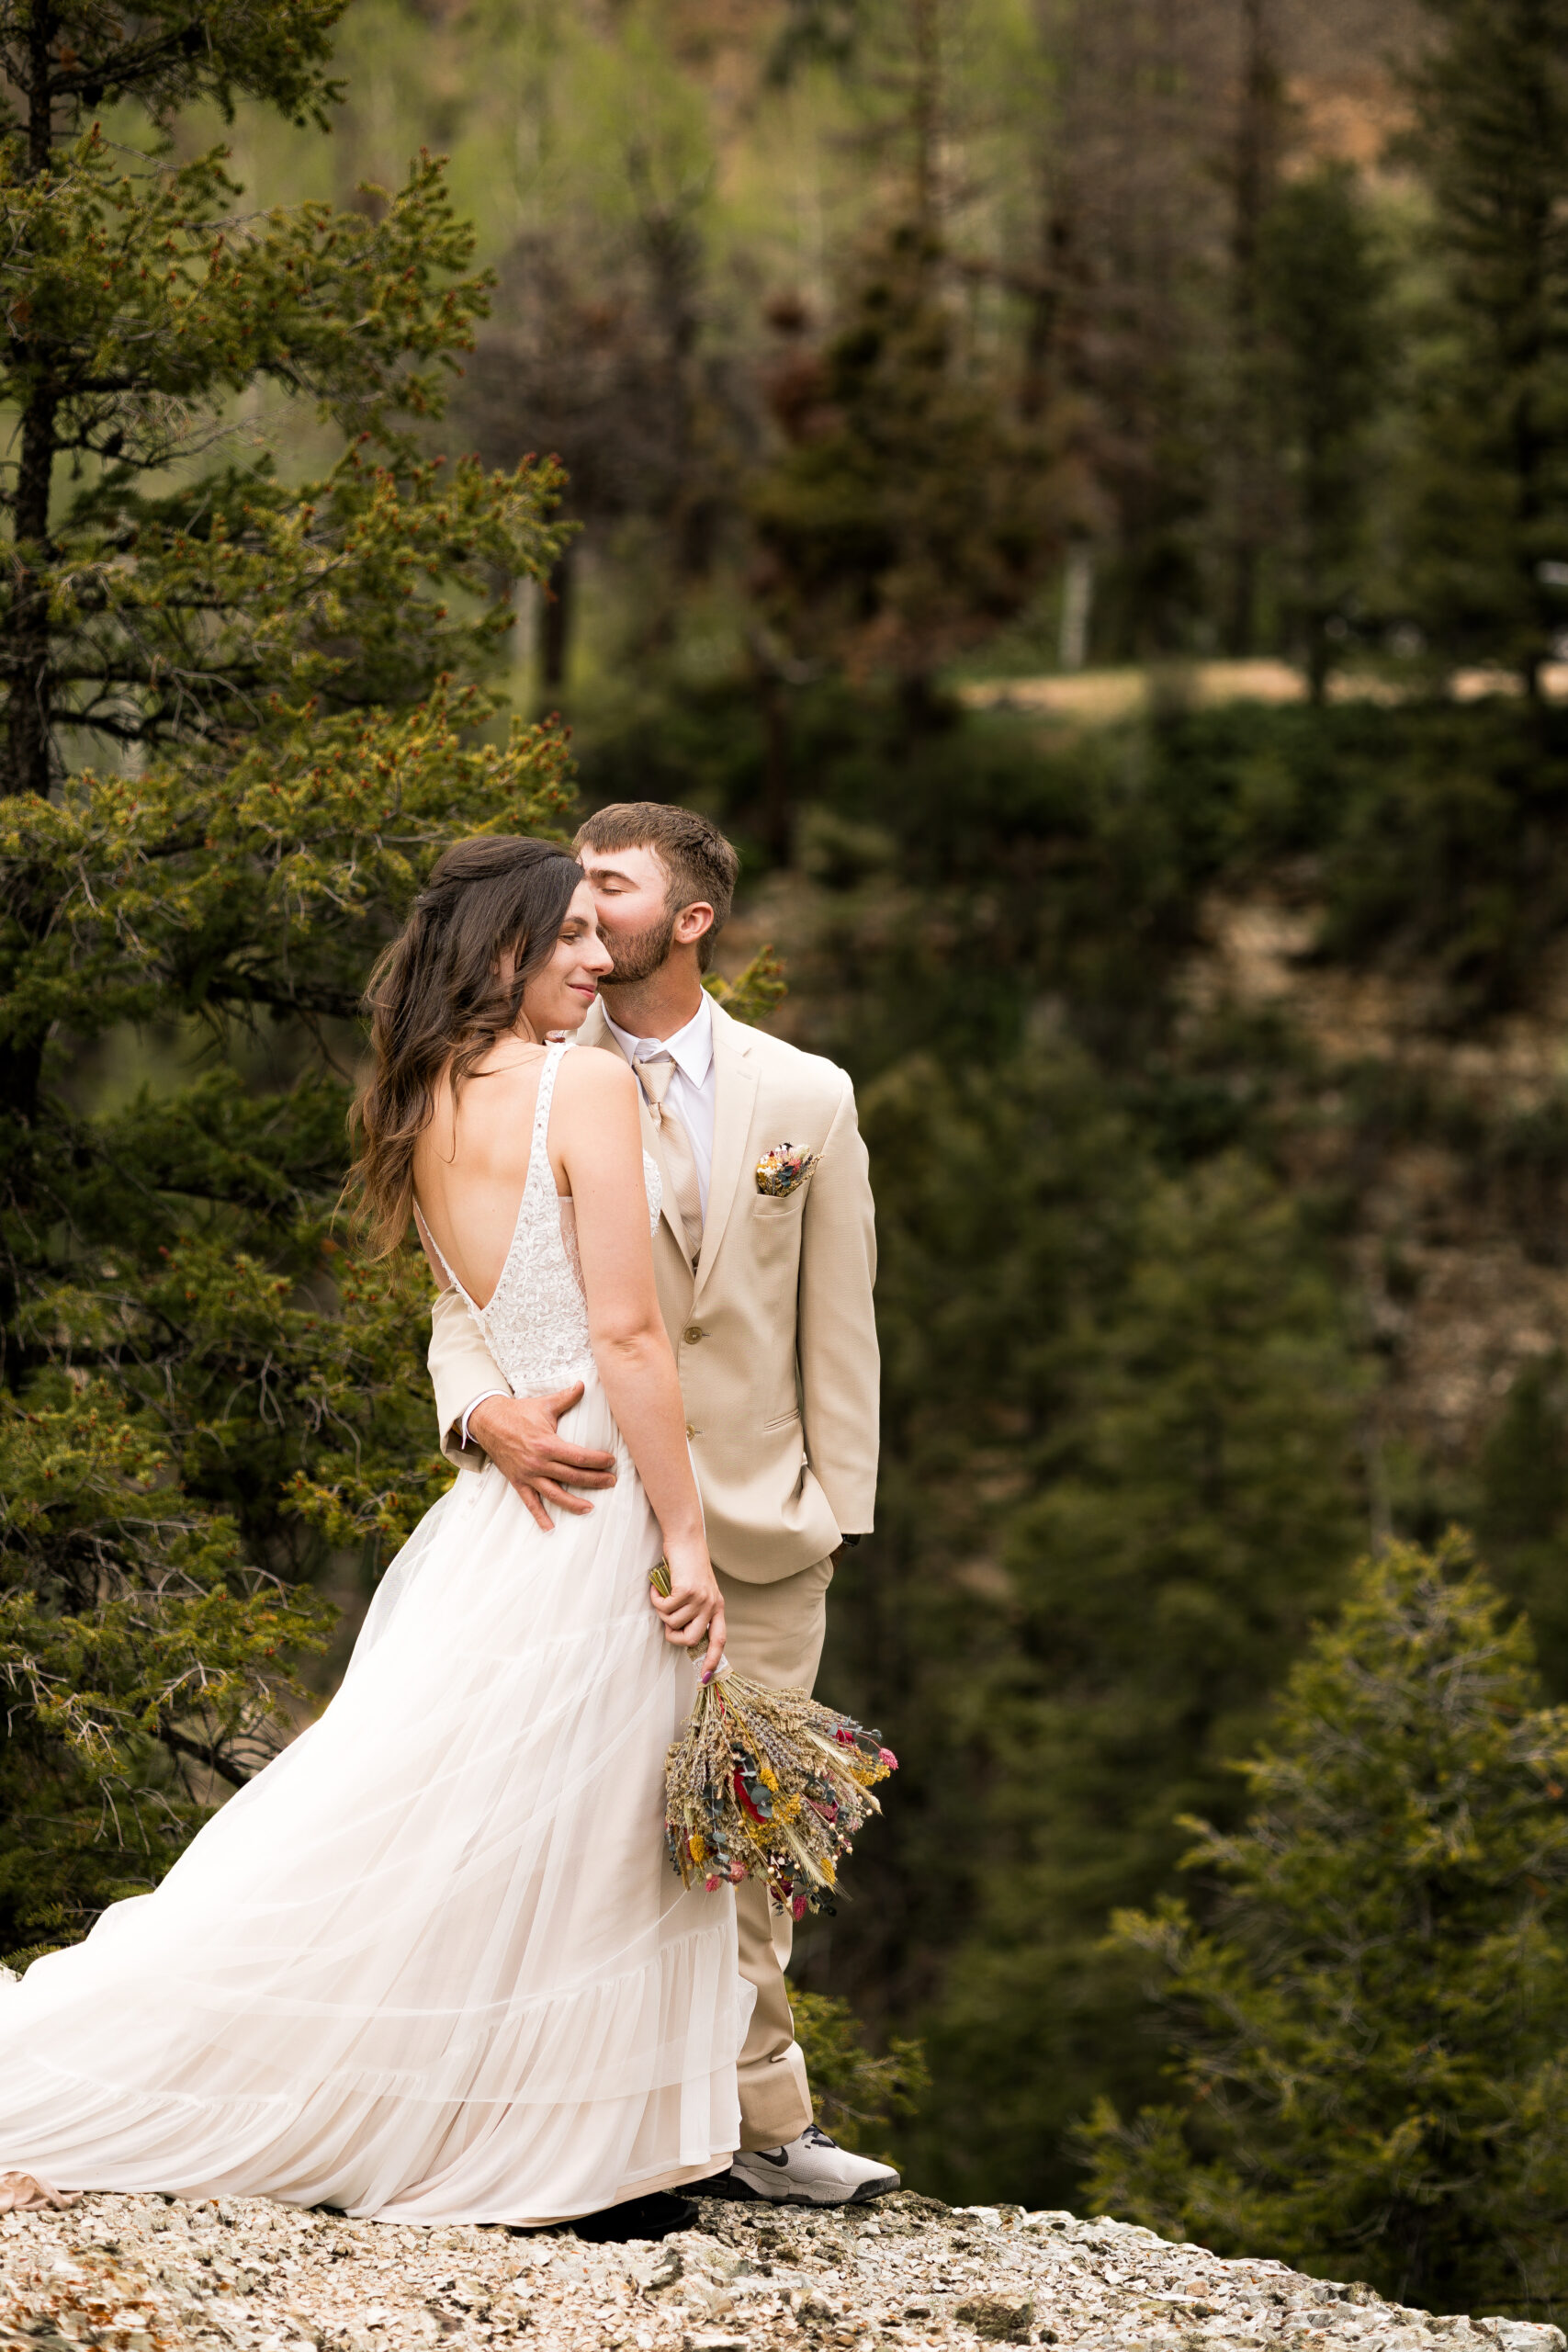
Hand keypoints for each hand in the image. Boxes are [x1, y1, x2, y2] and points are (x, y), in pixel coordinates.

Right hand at [467, 1389, 616, 1532]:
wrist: (488, 1422)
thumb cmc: (519, 1413)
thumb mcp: (544, 1404)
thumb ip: (566, 1397)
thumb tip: (583, 1384)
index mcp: (547, 1444)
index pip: (579, 1457)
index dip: (598, 1461)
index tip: (611, 1461)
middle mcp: (539, 1463)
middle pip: (573, 1477)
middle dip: (595, 1481)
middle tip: (611, 1483)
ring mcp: (528, 1475)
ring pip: (555, 1494)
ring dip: (573, 1504)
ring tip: (590, 1508)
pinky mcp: (518, 1482)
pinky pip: (530, 1503)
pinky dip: (540, 1516)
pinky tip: (550, 1527)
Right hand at [649, 1537, 725, 1682]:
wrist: (686, 1540)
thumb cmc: (688, 1565)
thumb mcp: (698, 1590)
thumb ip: (695, 1610)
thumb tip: (680, 1632)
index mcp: (717, 1607)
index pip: (719, 1640)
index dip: (712, 1660)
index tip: (704, 1677)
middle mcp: (712, 1604)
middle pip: (692, 1639)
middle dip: (674, 1637)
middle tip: (666, 1621)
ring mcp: (700, 1598)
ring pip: (673, 1623)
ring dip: (661, 1612)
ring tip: (661, 1596)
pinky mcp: (687, 1591)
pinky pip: (664, 1608)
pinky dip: (656, 1599)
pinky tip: (657, 1587)